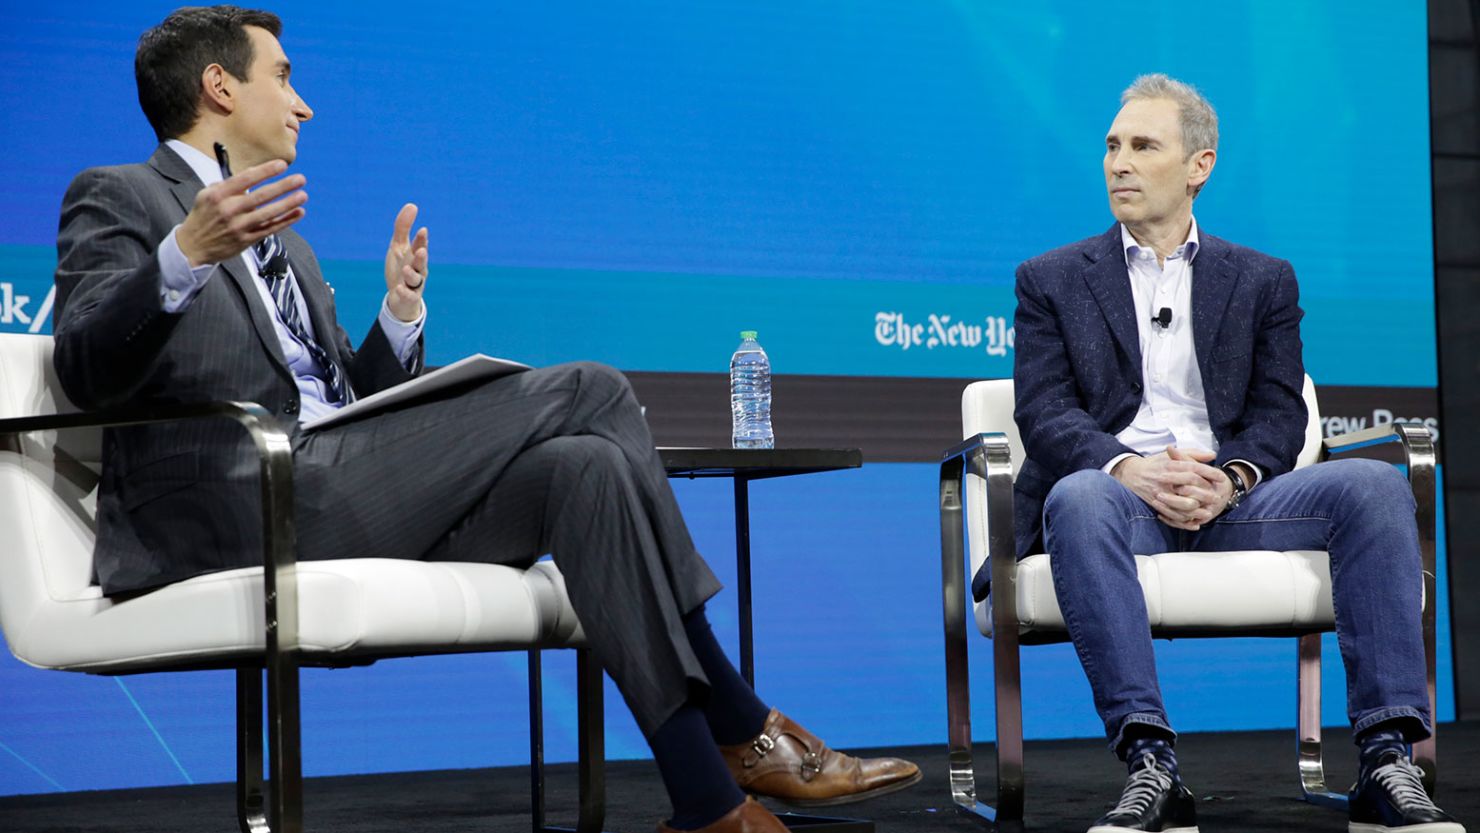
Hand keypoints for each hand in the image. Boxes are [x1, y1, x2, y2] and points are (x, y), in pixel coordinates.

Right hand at [177, 160, 305, 266]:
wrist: (192, 246)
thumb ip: (229, 185)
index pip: (245, 179)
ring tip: (303, 195)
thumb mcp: (207, 195)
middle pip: (260, 196)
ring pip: (268, 214)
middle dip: (283, 186)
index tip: (282, 165)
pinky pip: (270, 229)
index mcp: (218, 195)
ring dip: (288, 204)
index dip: (265, 171)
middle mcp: (229, 210)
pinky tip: (298, 213)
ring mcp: (238, 226)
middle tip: (301, 179)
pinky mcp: (246, 240)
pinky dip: (286, 221)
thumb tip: (252, 175)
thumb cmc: (203, 216)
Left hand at [384, 203, 428, 321]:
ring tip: (406, 269)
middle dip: (422, 257)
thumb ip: (403, 227)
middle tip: (421, 251)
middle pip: (421, 263)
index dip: (421, 239)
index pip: (420, 245)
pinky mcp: (409, 296)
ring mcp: (414, 283)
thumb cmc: (401, 266)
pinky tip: (398, 288)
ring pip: (416, 279)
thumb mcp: (398, 246)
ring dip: (411, 274)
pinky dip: (405, 292)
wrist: (400, 296)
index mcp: (416, 255)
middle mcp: (418, 269)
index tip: (422, 230)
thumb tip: (412, 204)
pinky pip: (409, 295)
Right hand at [1111, 446, 1225, 530]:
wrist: (1131, 474)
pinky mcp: (1155, 502)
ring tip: (1208, 513)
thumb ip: (1192, 454)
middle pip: (1189, 487)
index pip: (1193, 468)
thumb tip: (1212, 455)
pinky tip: (1193, 522)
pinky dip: (1183, 520)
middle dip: (1205, 494)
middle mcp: (1166, 478)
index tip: (1222, 478)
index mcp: (1171, 465)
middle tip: (1217, 498)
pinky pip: (1171, 514)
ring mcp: (1160, 492)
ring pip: (1180, 504)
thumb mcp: (1171, 455)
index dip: (1209, 473)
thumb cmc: (1155, 464)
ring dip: (1196, 510)